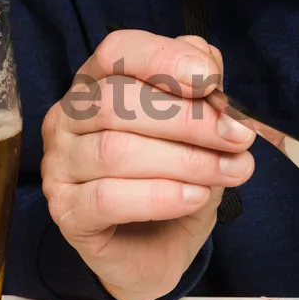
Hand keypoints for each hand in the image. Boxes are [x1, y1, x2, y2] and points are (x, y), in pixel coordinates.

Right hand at [41, 31, 255, 299]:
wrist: (158, 249)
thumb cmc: (175, 176)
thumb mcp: (200, 128)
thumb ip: (203, 90)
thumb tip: (208, 70)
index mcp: (98, 81)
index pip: (118, 50)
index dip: (164, 58)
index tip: (211, 81)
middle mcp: (68, 116)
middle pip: (117, 102)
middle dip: (189, 120)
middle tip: (239, 139)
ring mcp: (60, 165)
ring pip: (115, 151)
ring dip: (185, 161)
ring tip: (228, 172)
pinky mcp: (66, 212)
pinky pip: (107, 198)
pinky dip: (160, 196)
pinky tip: (195, 198)